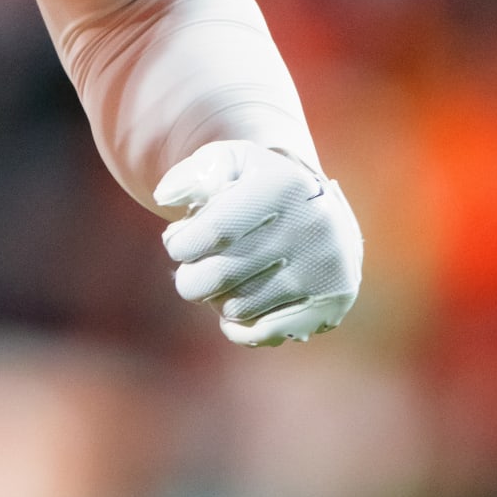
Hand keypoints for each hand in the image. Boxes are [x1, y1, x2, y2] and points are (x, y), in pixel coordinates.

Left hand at [155, 140, 361, 346]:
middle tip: (192, 271)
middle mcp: (312, 226)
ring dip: (217, 299)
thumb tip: (165, 197)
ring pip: (238, 308)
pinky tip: (238, 308)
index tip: (178, 243)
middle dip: (191, 278)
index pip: (213, 231)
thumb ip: (191, 174)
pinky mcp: (331, 302)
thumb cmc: (258, 186)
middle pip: (220, 275)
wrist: (319, 209)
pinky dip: (239, 327)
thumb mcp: (227, 163)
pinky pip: (265, 333)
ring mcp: (326, 268)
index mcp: (283, 185)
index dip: (182, 244)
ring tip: (225, 281)